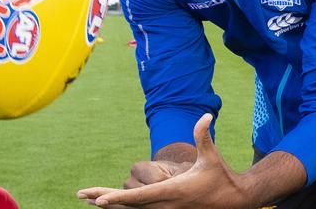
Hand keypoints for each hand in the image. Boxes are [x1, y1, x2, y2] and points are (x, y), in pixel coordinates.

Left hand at [77, 113, 249, 207]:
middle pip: (129, 206)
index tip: (97, 199)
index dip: (117, 198)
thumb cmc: (221, 177)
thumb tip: (205, 115)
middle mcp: (165, 205)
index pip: (138, 198)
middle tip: (81, 195)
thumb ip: (203, 135)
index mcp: (172, 191)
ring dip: (112, 204)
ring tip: (91, 199)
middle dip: (104, 199)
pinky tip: (115, 203)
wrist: (234, 200)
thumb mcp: (211, 156)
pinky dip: (126, 207)